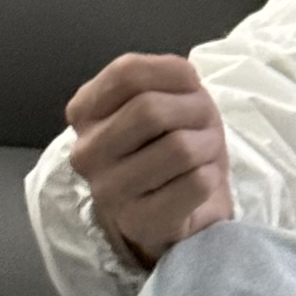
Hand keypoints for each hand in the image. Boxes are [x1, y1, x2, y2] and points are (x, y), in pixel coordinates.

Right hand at [66, 53, 233, 268]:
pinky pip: (195, 184)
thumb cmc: (169, 145)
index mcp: (83, 114)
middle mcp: (85, 153)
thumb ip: (160, 75)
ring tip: (204, 154)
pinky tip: (201, 183)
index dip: (173, 74)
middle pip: (151, 110)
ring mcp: (108, 192)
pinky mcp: (139, 223)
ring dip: (208, 145)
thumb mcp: (161, 97)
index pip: (127, 73)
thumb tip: (184, 73)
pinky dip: (212, 176)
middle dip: (195, 111)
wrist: (178, 210)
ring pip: (179, 148)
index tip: (190, 88)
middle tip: (205, 125)